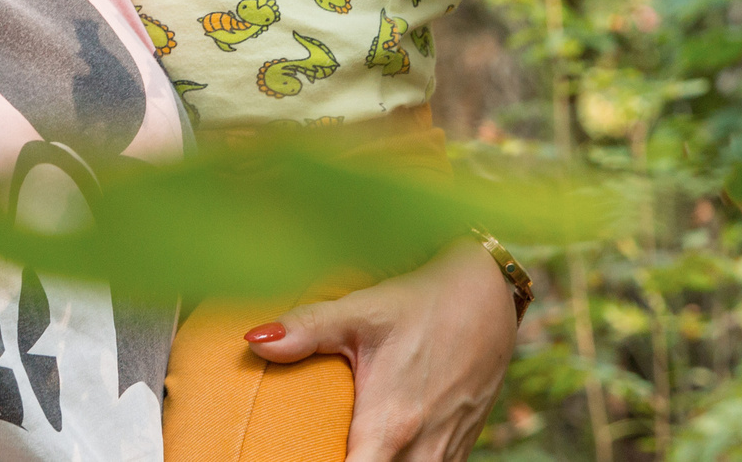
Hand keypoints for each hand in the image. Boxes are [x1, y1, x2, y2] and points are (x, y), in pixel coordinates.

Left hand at [242, 236, 514, 461]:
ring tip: (349, 446)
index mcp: (389, 428)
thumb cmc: (422, 304)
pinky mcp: (459, 449)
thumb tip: (253, 340)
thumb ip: (307, 329)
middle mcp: (420, 451)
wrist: (488, 296)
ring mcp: (444, 454)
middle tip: (322, 447)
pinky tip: (383, 448)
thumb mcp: (362, 311)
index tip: (302, 454)